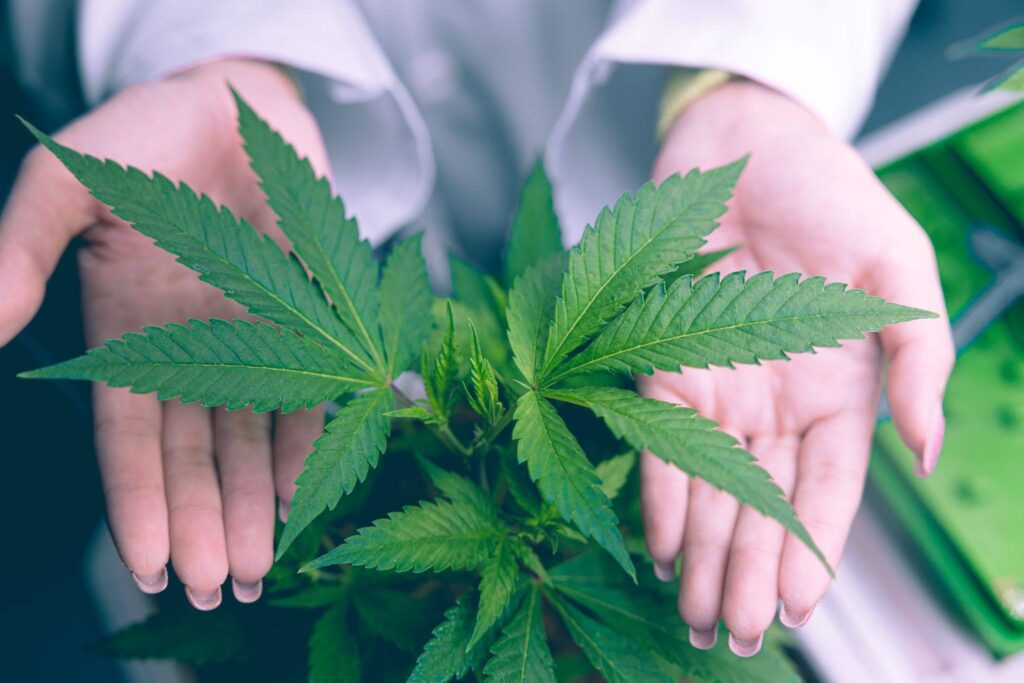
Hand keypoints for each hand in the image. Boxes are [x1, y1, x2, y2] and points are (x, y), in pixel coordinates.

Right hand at [0, 59, 328, 608]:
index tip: (150, 565)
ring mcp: (253, 341)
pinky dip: (305, 452)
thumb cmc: (138, 137)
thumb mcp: (62, 184)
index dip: (139, 502)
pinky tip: (300, 506)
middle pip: (195, 457)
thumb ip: (19, 249)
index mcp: (127, 334)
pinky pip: (311, 400)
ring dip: (252, 510)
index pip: (129, 437)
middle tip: (218, 590)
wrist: (233, 100)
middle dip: (203, 524)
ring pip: (250, 444)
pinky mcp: (311, 323)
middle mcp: (192, 352)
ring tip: (258, 573)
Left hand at [642, 81, 953, 654]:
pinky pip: (656, 436)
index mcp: (836, 390)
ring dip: (701, 554)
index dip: (809, 550)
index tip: (796, 610)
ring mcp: (715, 385)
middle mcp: (772, 402)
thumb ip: (914, 358)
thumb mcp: (898, 267)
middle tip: (731, 638)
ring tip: (693, 617)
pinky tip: (658, 545)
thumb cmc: (832, 196)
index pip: (824, 488)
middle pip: (760, 505)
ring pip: (708, 488)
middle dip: (747, 573)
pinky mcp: (659, 357)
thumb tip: (926, 448)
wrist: (746, 141)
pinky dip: (657, 491)